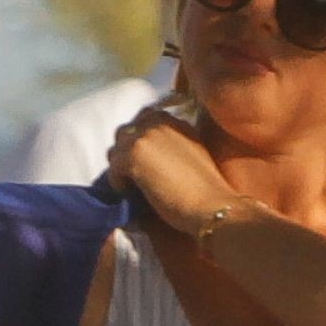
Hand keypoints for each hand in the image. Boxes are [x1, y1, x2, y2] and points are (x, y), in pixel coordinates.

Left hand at [106, 106, 238, 240]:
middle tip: (131, 173)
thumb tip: (153, 158)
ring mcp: (145, 136)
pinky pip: (113, 167)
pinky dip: (118, 182)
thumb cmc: (208, 189)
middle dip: (127, 150)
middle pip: (127, 131)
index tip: (142, 160)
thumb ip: (174, 146)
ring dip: (120, 165)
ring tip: (129, 184)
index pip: (145, 120)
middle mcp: (159, 122)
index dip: (140, 140)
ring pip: (117, 148)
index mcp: (175, 121)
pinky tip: (128, 194)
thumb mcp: (194, 154)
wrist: (212, 205)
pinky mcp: (134, 155)